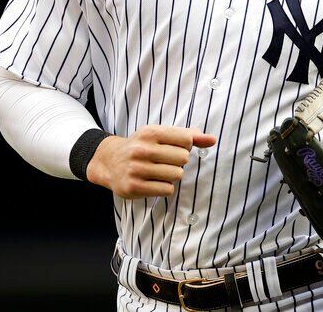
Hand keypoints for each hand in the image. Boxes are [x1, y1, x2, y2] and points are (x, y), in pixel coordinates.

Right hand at [86, 125, 216, 198]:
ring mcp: (137, 169)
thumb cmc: (142, 146)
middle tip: (164, 161)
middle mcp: (142, 149)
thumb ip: (188, 136)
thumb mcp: (160, 135)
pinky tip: (153, 182)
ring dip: (172, 175)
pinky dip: (164, 187)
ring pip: (177, 175)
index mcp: (150, 132)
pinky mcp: (134, 187)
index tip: (174, 147)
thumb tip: (213, 139)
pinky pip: (167, 190)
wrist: (109, 161)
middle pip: (183, 159)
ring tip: (159, 171)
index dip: (185, 146)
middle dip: (178, 162)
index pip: (186, 139)